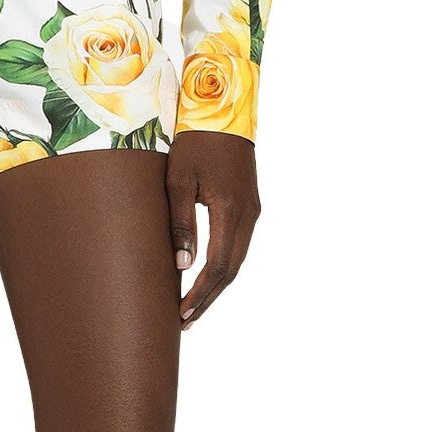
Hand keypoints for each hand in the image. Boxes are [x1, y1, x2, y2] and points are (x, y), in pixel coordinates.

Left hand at [166, 131, 261, 325]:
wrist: (224, 111)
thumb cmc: (194, 142)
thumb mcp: (178, 180)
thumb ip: (181, 224)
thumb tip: (183, 266)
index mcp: (231, 210)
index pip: (218, 266)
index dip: (201, 294)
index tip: (182, 313)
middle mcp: (249, 215)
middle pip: (232, 270)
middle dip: (208, 298)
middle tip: (184, 321)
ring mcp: (253, 211)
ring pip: (238, 260)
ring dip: (216, 285)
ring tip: (193, 306)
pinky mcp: (250, 205)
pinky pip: (239, 245)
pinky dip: (223, 266)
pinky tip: (207, 276)